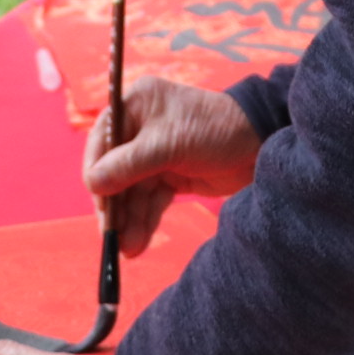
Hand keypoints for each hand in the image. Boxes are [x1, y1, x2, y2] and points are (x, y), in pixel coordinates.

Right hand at [85, 76, 261, 256]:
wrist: (262, 145)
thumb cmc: (215, 130)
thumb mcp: (168, 144)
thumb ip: (128, 165)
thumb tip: (92, 184)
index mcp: (136, 104)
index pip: (102, 140)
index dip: (96, 173)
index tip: (98, 205)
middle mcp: (140, 126)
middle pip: (115, 170)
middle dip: (114, 205)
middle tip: (110, 237)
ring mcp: (155, 152)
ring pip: (132, 191)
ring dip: (129, 220)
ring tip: (127, 250)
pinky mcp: (170, 174)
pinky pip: (150, 200)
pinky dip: (144, 221)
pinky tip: (137, 243)